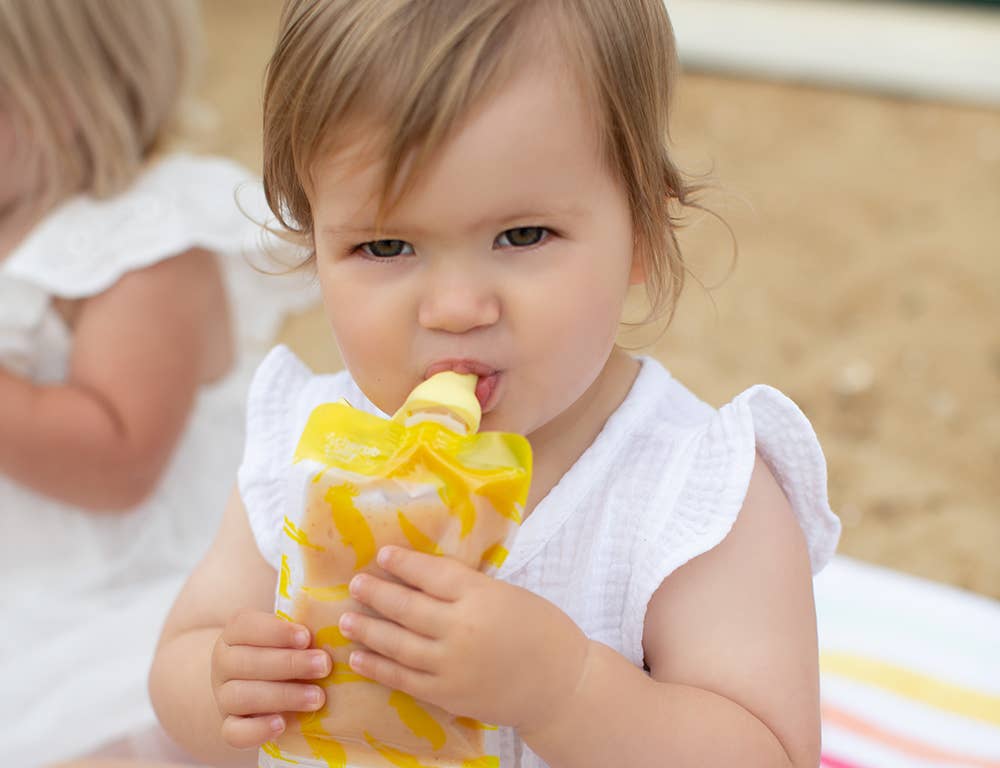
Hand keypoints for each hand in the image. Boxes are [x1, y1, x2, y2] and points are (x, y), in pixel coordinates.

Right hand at [211, 610, 331, 748]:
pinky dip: (256, 730)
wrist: (256, 685)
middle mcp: (224, 663)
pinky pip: (233, 732)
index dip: (275, 631)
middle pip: (245, 662)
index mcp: (235, 633)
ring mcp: (224, 696)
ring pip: (239, 697)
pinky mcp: (230, 725)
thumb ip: (305, 623)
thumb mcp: (290, 632)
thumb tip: (342, 605)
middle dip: (288, 664)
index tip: (306, 636)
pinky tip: (281, 724)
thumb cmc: (285, 650)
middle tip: (324, 665)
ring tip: (317, 697)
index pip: (245, 626)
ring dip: (281, 696)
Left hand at [339, 546, 589, 732]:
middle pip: (407, 608)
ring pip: (397, 644)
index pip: (431, 574)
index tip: (382, 554)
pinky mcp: (447, 694)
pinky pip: (404, 679)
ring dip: (368, 630)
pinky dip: (378, 667)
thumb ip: (469, 587)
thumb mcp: (508, 594)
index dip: (403, 564)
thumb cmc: (541, 630)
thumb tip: (425, 576)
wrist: (561, 685)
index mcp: (480, 596)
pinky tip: (360, 657)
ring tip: (345, 619)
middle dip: (376, 594)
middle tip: (355, 583)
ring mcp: (451, 665)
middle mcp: (461, 628)